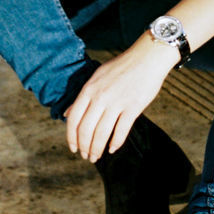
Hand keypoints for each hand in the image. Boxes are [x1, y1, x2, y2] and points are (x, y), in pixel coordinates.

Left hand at [63, 39, 176, 162]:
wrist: (147, 57)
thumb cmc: (122, 67)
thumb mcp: (96, 77)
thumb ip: (82, 96)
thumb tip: (66, 114)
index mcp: (89, 89)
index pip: (73, 119)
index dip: (71, 137)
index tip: (73, 148)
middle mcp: (100, 97)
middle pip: (86, 129)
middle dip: (84, 147)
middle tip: (86, 157)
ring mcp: (117, 102)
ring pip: (101, 133)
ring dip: (97, 149)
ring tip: (96, 157)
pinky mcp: (133, 107)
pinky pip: (121, 131)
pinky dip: (115, 143)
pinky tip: (112, 149)